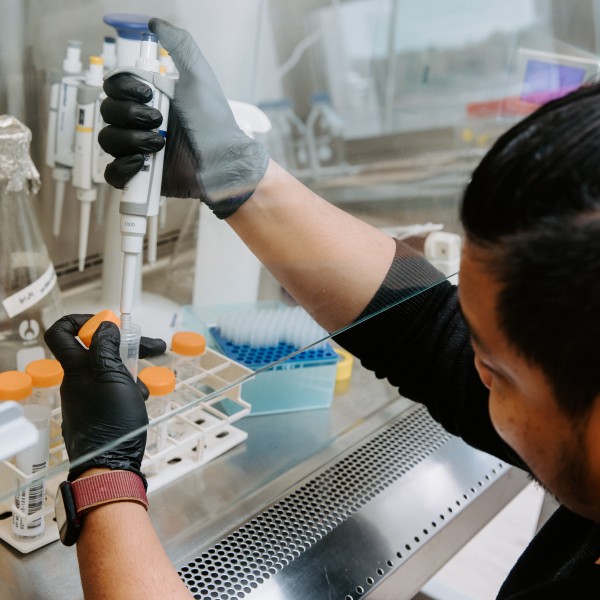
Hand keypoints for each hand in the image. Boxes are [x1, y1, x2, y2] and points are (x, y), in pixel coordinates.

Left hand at [44, 314, 165, 482]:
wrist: (111, 465)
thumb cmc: (111, 423)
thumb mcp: (114, 377)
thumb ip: (107, 348)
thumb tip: (102, 326)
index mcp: (77, 368)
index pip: (62, 332)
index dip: (82, 320)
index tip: (108, 324)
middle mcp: (77, 380)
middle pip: (98, 349)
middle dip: (126, 345)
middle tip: (150, 346)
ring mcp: (87, 396)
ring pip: (110, 370)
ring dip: (131, 371)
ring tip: (143, 386)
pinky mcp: (97, 410)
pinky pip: (113, 389)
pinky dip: (128, 389)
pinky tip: (139, 399)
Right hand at [99, 18, 269, 218]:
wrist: (223, 162)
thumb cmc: (215, 123)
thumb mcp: (199, 79)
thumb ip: (180, 47)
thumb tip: (156, 23)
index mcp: (148, 99)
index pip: (114, 86)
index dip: (124, 88)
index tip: (148, 93)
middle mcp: (139, 122)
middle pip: (108, 111)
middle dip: (130, 115)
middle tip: (159, 121)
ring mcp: (137, 149)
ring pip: (108, 139)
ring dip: (130, 140)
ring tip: (159, 144)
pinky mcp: (139, 175)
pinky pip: (112, 172)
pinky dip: (122, 167)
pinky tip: (142, 163)